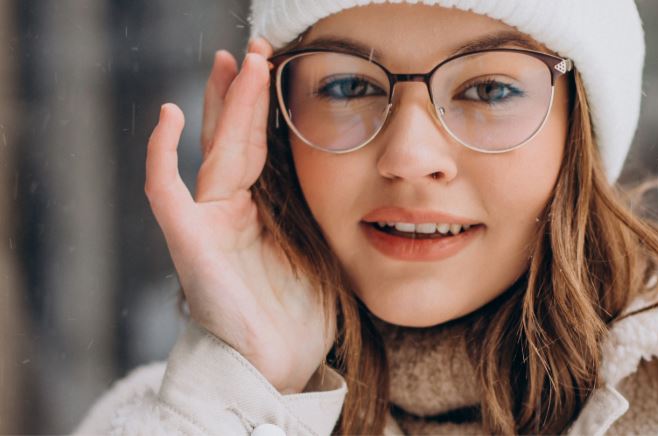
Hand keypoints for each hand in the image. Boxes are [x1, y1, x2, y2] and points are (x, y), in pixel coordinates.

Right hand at [145, 38, 333, 394]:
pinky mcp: (188, 241)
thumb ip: (323, 209)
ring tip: (233, 62)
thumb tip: (359, 174)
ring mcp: (207, 222)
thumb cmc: (300, 312)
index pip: (259, 146)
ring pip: (213, 150)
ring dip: (225, 105)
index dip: (263, 109)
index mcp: (261, 210)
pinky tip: (170, 115)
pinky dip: (161, 153)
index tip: (276, 70)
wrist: (278, 360)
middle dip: (243, 94)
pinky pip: (165, 190)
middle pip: (235, 138)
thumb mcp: (321, 246)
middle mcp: (231, 210)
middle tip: (252, 50)